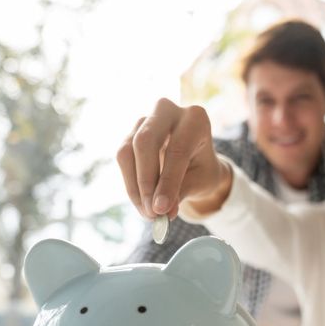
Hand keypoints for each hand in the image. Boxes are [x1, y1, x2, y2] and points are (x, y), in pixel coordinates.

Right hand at [116, 98, 231, 220]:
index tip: (161, 210)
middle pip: (145, 141)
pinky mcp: (130, 133)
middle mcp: (167, 111)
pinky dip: (131, 185)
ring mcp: (145, 120)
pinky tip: (142, 203)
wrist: (194, 161)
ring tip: (149, 214)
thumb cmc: (201, 169)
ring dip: (135, 187)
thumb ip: (181, 192)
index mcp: (195, 119)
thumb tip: (161, 211)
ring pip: (128, 151)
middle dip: (146, 182)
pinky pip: (123, 159)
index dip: (167, 182)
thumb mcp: (200, 182)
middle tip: (152, 213)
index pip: (177, 149)